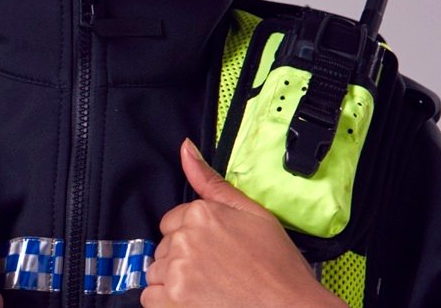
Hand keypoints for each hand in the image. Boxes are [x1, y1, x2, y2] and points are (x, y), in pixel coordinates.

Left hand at [142, 139, 344, 307]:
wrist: (290, 307)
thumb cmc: (278, 267)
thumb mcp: (253, 214)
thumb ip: (212, 183)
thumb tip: (185, 148)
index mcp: (201, 213)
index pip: (172, 222)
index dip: (192, 239)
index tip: (213, 252)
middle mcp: (185, 239)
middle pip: (164, 247)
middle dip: (182, 259)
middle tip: (216, 272)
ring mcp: (177, 270)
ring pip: (156, 272)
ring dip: (174, 281)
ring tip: (207, 288)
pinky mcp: (172, 300)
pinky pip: (150, 298)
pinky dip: (166, 302)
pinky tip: (194, 301)